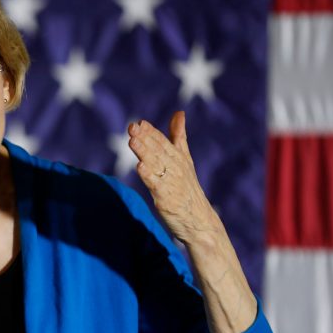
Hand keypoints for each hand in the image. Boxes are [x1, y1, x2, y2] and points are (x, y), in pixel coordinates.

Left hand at [128, 111, 221, 245]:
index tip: (140, 122)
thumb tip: (179, 112)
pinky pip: (157, 185)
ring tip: (133, 141)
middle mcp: (176, 168)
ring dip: (144, 152)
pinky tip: (140, 167)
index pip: (163, 142)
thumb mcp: (185, 159)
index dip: (151, 132)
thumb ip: (179, 136)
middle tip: (133, 127)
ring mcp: (172, 183)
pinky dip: (149, 176)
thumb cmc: (187, 188)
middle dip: (145, 138)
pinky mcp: (167, 198)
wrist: (199, 220)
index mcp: (179, 158)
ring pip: (156, 165)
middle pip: (158, 151)